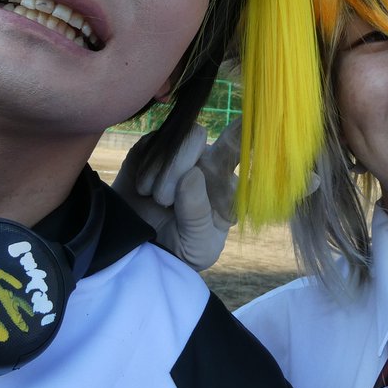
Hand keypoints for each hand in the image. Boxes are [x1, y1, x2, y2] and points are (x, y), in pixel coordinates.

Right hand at [112, 120, 240, 270]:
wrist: (142, 250)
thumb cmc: (182, 249)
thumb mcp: (198, 244)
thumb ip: (198, 213)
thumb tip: (192, 174)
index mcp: (229, 186)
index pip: (244, 155)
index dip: (240, 138)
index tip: (217, 147)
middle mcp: (211, 164)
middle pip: (209, 142)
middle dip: (181, 167)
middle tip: (164, 200)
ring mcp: (183, 154)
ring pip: (180, 140)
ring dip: (164, 172)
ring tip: (156, 200)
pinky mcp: (154, 150)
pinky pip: (153, 143)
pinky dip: (147, 168)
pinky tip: (143, 190)